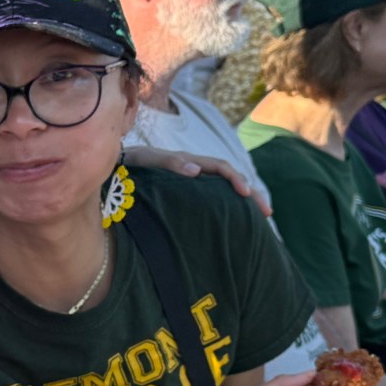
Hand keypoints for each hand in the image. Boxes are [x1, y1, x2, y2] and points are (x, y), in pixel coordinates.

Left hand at [123, 146, 272, 215]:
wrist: (118, 166)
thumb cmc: (133, 162)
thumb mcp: (149, 160)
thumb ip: (169, 162)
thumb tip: (195, 170)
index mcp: (190, 162)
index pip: (222, 167)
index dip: (236, 178)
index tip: (246, 194)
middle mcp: (196, 171)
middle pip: (231, 179)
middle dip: (251, 194)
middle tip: (267, 213)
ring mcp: (193, 183)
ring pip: (224, 191)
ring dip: (242, 203)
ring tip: (257, 221)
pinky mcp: (188, 195)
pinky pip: (213, 200)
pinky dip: (226, 209)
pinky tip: (232, 225)